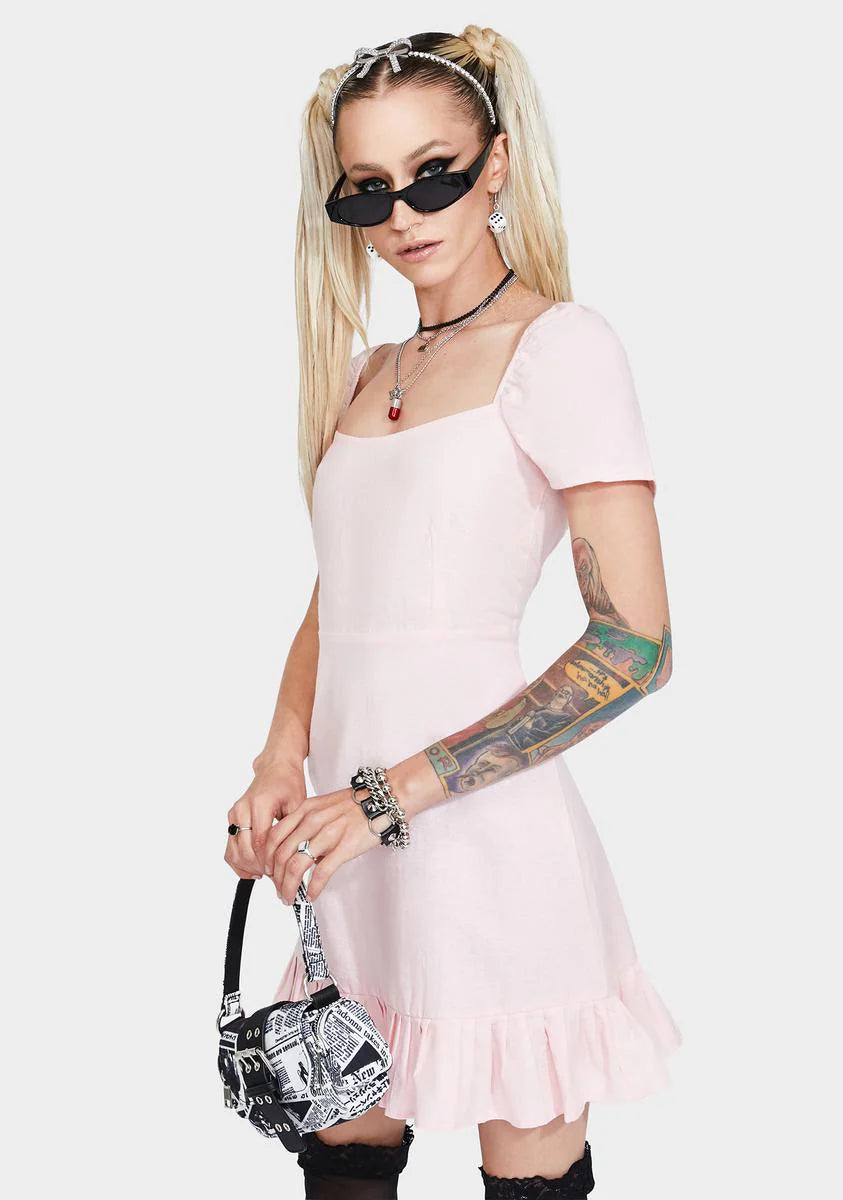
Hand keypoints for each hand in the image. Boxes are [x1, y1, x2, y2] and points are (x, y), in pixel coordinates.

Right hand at [224, 759, 306, 879]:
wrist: (275, 768)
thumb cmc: (289, 784)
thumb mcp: (299, 805)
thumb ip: (293, 831)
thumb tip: (294, 859)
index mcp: (260, 804)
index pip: (260, 842)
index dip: (269, 862)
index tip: (280, 873)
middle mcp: (243, 809)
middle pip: (245, 850)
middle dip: (260, 868)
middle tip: (275, 877)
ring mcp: (234, 814)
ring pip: (233, 851)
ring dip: (248, 867)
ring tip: (265, 874)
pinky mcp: (231, 819)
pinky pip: (230, 847)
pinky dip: (239, 862)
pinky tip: (253, 869)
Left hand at [263, 786, 380, 903]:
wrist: (384, 798)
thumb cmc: (355, 804)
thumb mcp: (323, 806)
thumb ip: (306, 823)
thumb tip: (299, 851)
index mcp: (305, 810)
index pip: (273, 837)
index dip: (266, 859)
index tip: (269, 872)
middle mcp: (312, 821)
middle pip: (281, 855)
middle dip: (275, 878)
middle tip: (278, 891)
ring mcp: (328, 834)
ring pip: (296, 866)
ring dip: (288, 887)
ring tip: (290, 898)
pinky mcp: (344, 847)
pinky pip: (321, 873)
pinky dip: (312, 888)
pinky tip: (311, 896)